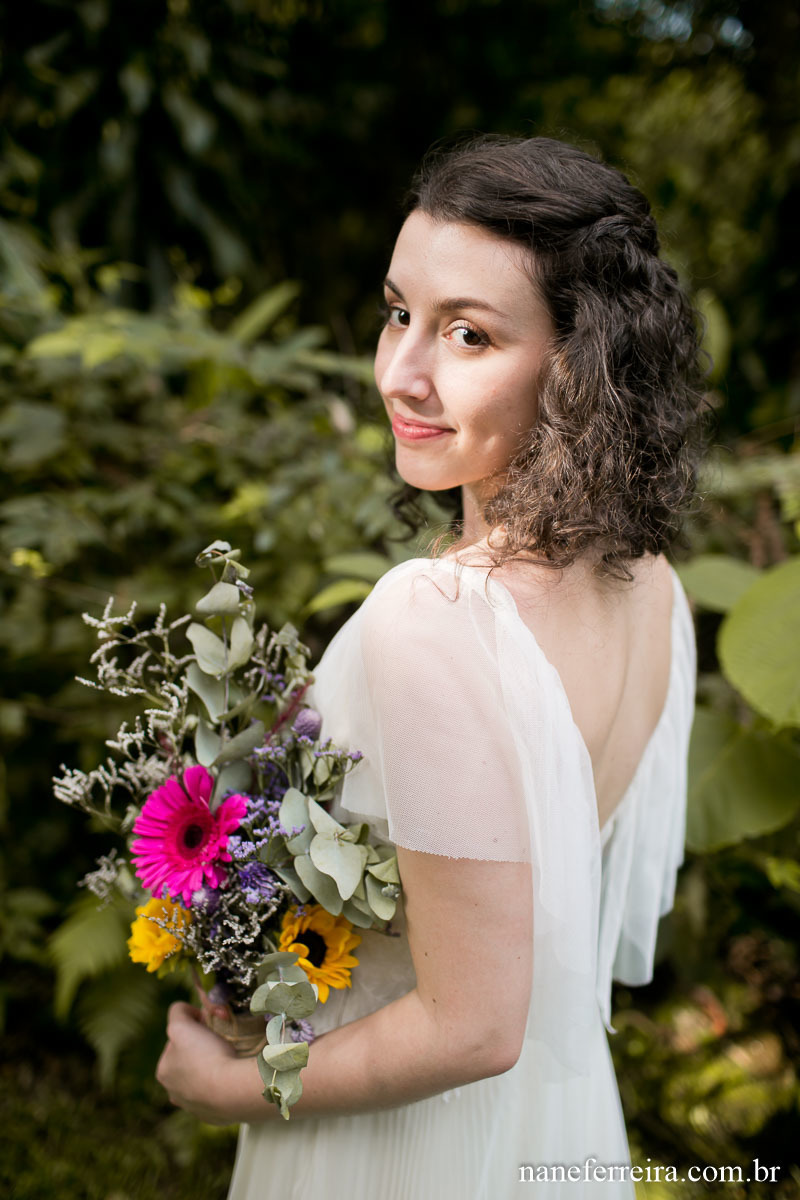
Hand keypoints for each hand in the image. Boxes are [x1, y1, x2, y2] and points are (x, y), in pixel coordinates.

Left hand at [156, 1001, 239, 1123]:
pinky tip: (233, 1075)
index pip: (177, 1040)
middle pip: (191, 1058)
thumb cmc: (204, 1055)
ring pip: (205, 1076)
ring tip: (228, 1058)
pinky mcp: (217, 1114)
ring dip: (213, 1065)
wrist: (233, 1090)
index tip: (208, 1026)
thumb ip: (177, 1013)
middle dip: (203, 1048)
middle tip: (219, 1040)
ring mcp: (196, 1106)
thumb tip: (184, 1011)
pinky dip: (225, 1082)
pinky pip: (220, 1091)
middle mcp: (175, 1093)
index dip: (193, 1028)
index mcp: (164, 1072)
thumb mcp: (181, 1025)